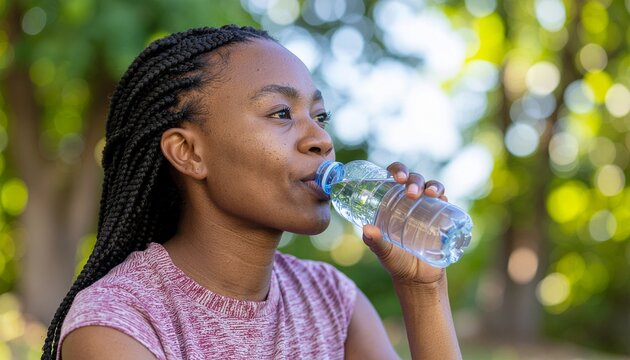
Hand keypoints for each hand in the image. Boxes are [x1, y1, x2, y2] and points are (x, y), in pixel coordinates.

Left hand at [361, 162, 447, 285]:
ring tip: (429, 194)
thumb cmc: (396, 261)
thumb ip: (374, 242)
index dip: (397, 170)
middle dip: (414, 179)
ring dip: (432, 185)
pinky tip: (442, 198)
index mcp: (392, 202)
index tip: (397, 178)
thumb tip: (367, 229)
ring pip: (431, 186)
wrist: (417, 278)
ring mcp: (427, 208)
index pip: (394, 177)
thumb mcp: (383, 252)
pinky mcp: (441, 218)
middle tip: (411, 193)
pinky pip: (445, 201)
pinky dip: (444, 196)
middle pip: (413, 179)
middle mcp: (410, 201)